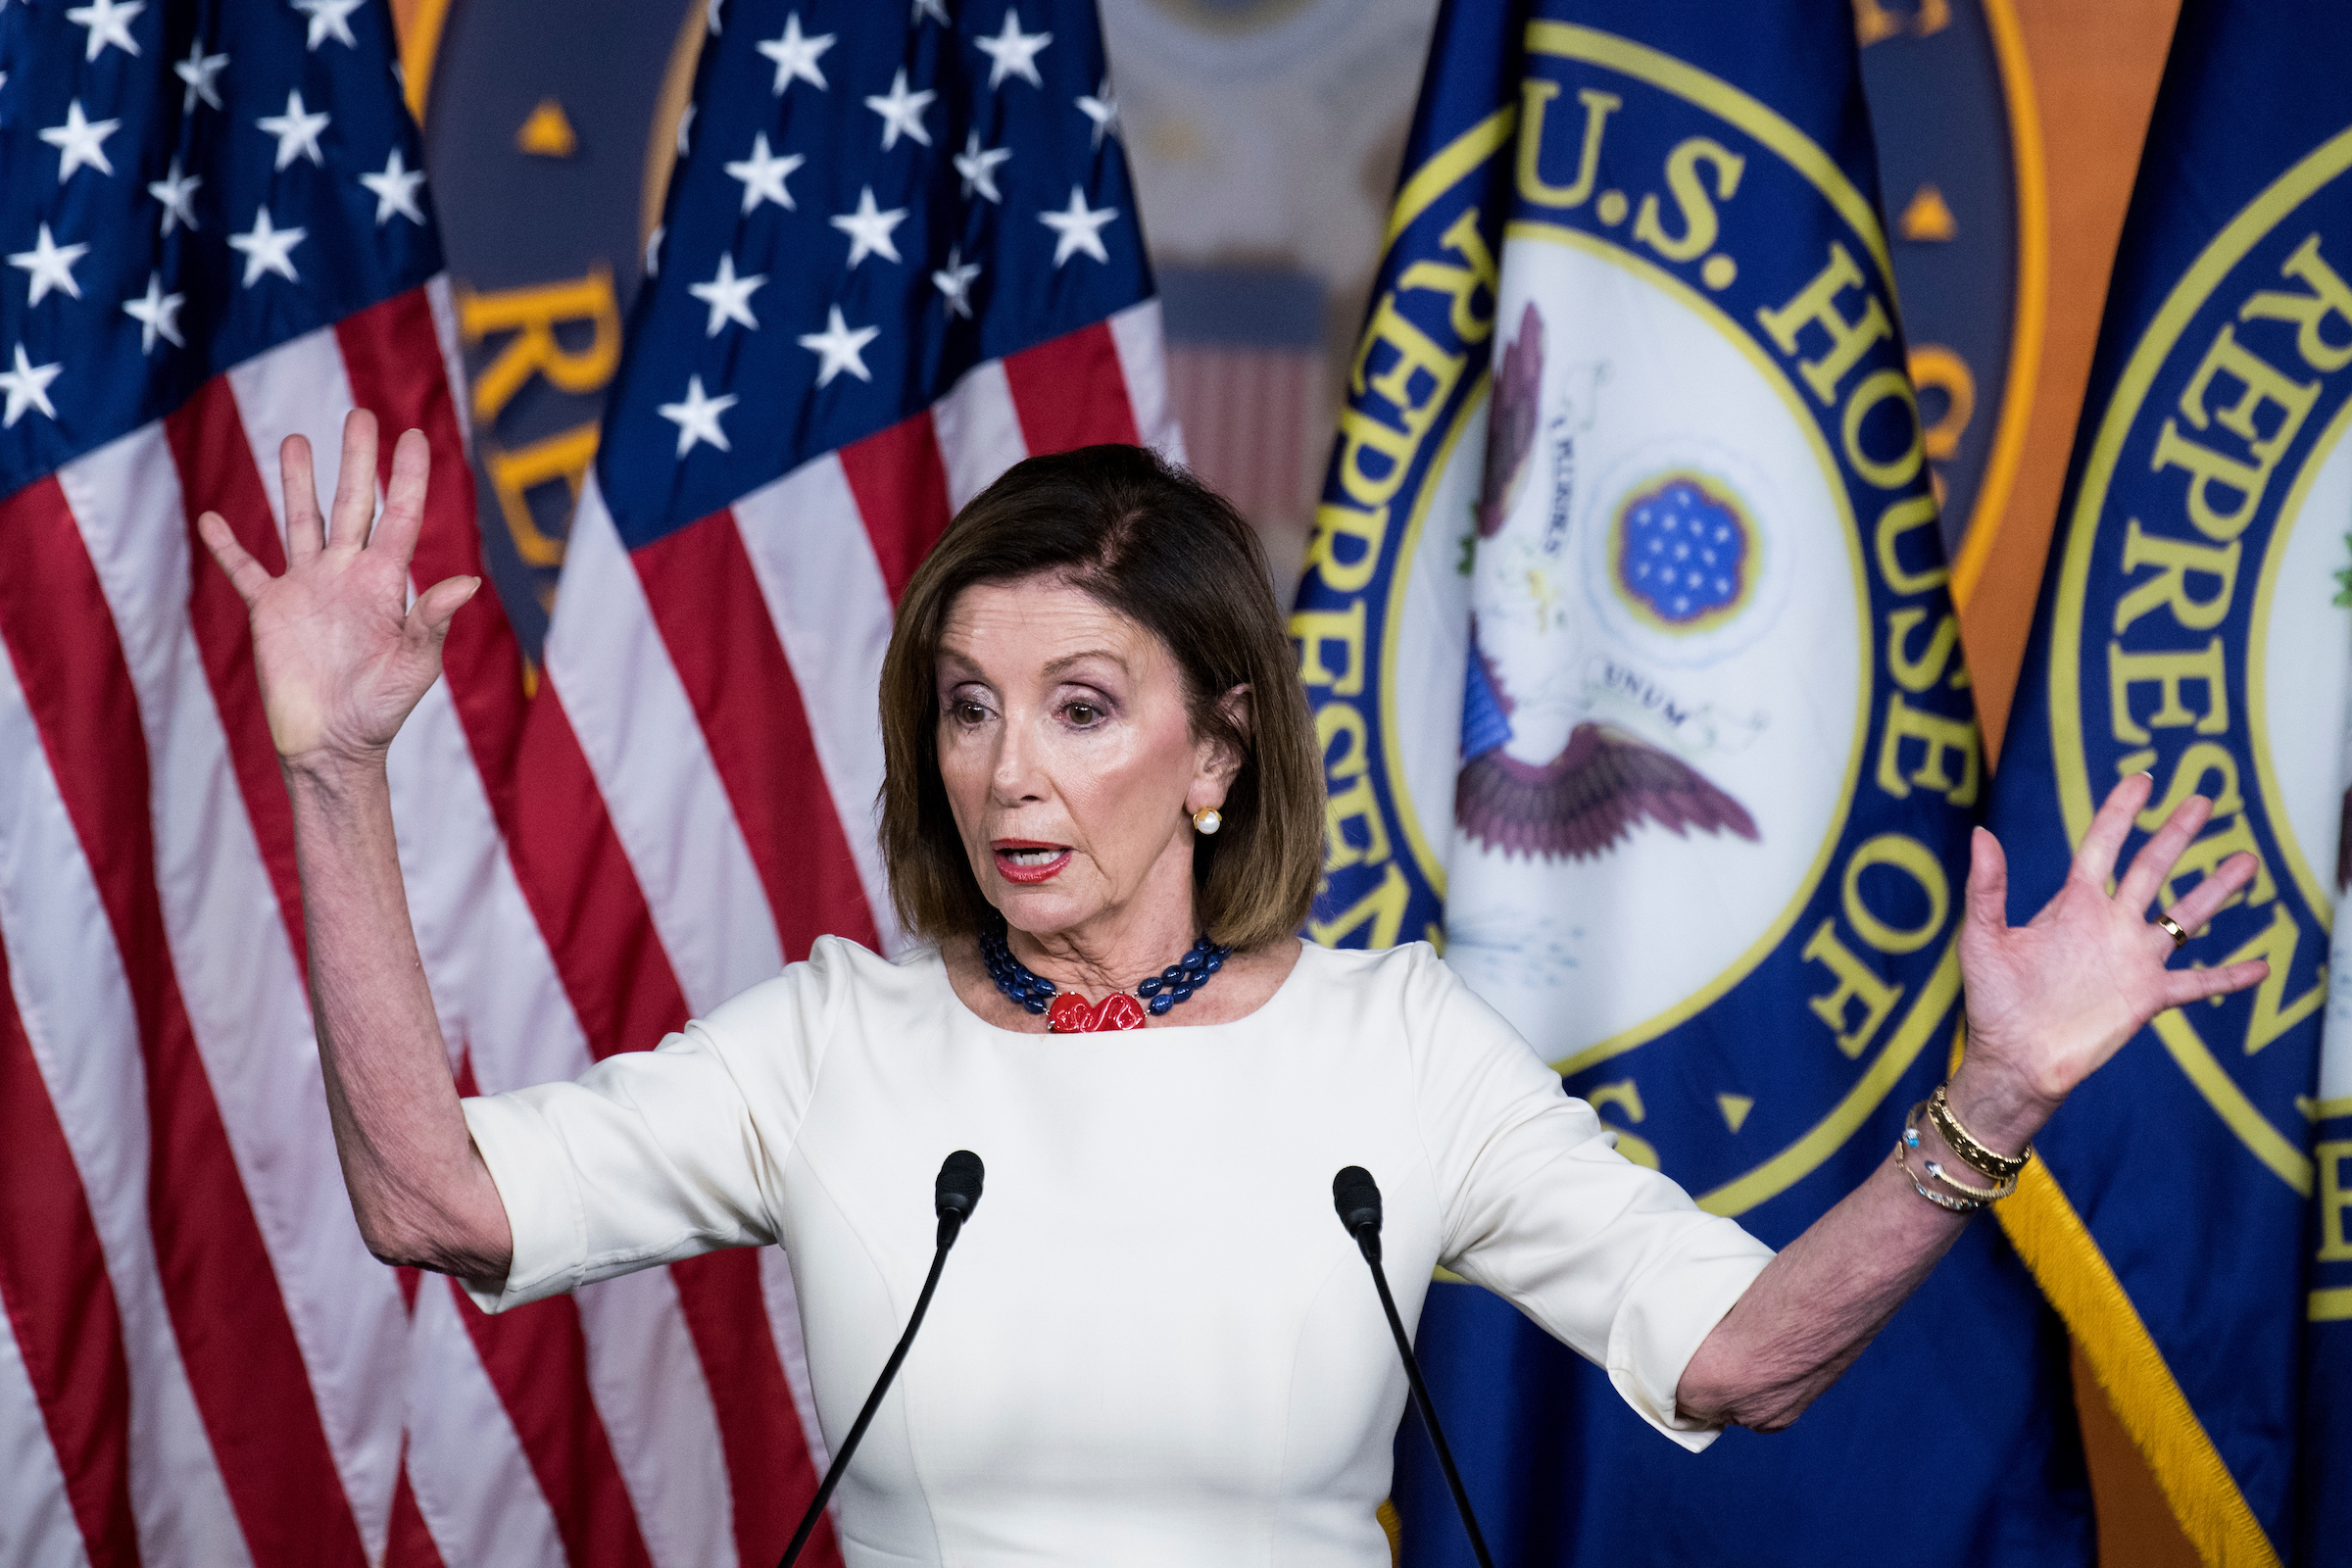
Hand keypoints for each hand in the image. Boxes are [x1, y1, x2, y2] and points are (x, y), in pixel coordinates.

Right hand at [198, 411, 477, 773]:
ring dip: (298, 482)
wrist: (334, 746)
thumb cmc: (383, 709)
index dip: (407, 477)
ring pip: (302, 522)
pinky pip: (246, 570)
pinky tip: (211, 517)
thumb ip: (434, 620)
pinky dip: (228, 547)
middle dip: (356, 460)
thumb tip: (468, 582)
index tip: (415, 436)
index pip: (400, 517)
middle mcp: (348, 575)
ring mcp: (308, 589)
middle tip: (359, 415)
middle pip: (352, 504)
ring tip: (296, 439)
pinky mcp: (271, 610)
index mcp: (386, 583)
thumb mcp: (415, 665)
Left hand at [1951, 774, 2267, 1143]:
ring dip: (2216, 889)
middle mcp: (2109, 924)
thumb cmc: (1992, 1001)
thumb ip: (1986, 888)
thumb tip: (1981, 834)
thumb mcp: (1982, 939)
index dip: (2121, 811)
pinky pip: (2198, 984)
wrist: (2014, 1059)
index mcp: (2072, 905)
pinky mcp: (2148, 997)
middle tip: (2203, 801)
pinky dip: (2229, 976)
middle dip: (2177, 834)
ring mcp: (2132, 959)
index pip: (2102, 845)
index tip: (2143, 779)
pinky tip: (2261, 966)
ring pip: (2185, 916)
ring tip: (2248, 860)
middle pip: (2151, 868)